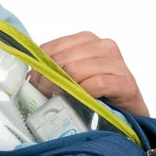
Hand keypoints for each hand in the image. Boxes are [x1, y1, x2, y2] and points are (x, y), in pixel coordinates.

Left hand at [34, 32, 148, 116]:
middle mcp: (103, 46)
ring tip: (64, 101)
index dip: (40, 69)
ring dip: (64, 88)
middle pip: (62, 59)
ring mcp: (117, 62)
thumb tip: (29, 76)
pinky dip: (84, 93)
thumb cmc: (95, 97)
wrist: (126, 115)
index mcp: (87, 40)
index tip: (38, 86)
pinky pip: (97, 83)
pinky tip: (82, 100)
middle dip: (50, 80)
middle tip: (49, 96)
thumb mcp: (69, 80)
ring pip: (76, 69)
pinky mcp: (126, 82)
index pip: (50, 48)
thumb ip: (52, 72)